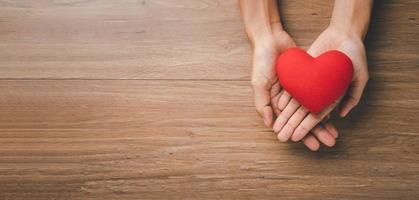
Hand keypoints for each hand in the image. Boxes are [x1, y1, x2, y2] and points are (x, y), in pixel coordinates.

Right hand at [251, 30, 337, 150]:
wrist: (270, 39)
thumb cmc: (261, 62)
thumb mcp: (259, 83)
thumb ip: (262, 104)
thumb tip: (269, 124)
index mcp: (275, 103)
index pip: (291, 124)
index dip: (302, 135)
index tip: (313, 146)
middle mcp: (287, 99)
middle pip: (304, 119)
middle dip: (317, 132)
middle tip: (330, 142)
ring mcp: (297, 89)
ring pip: (313, 109)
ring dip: (323, 122)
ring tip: (335, 133)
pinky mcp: (305, 79)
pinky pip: (317, 94)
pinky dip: (325, 103)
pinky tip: (336, 112)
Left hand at [273, 26, 368, 142]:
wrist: (344, 33)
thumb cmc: (355, 55)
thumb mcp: (360, 76)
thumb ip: (353, 96)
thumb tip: (341, 115)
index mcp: (332, 97)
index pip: (318, 116)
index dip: (309, 128)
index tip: (299, 138)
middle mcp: (319, 93)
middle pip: (303, 114)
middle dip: (293, 127)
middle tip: (283, 139)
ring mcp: (309, 84)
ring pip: (295, 104)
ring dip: (286, 117)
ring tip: (277, 129)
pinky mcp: (301, 73)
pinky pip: (291, 88)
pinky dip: (285, 98)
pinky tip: (278, 109)